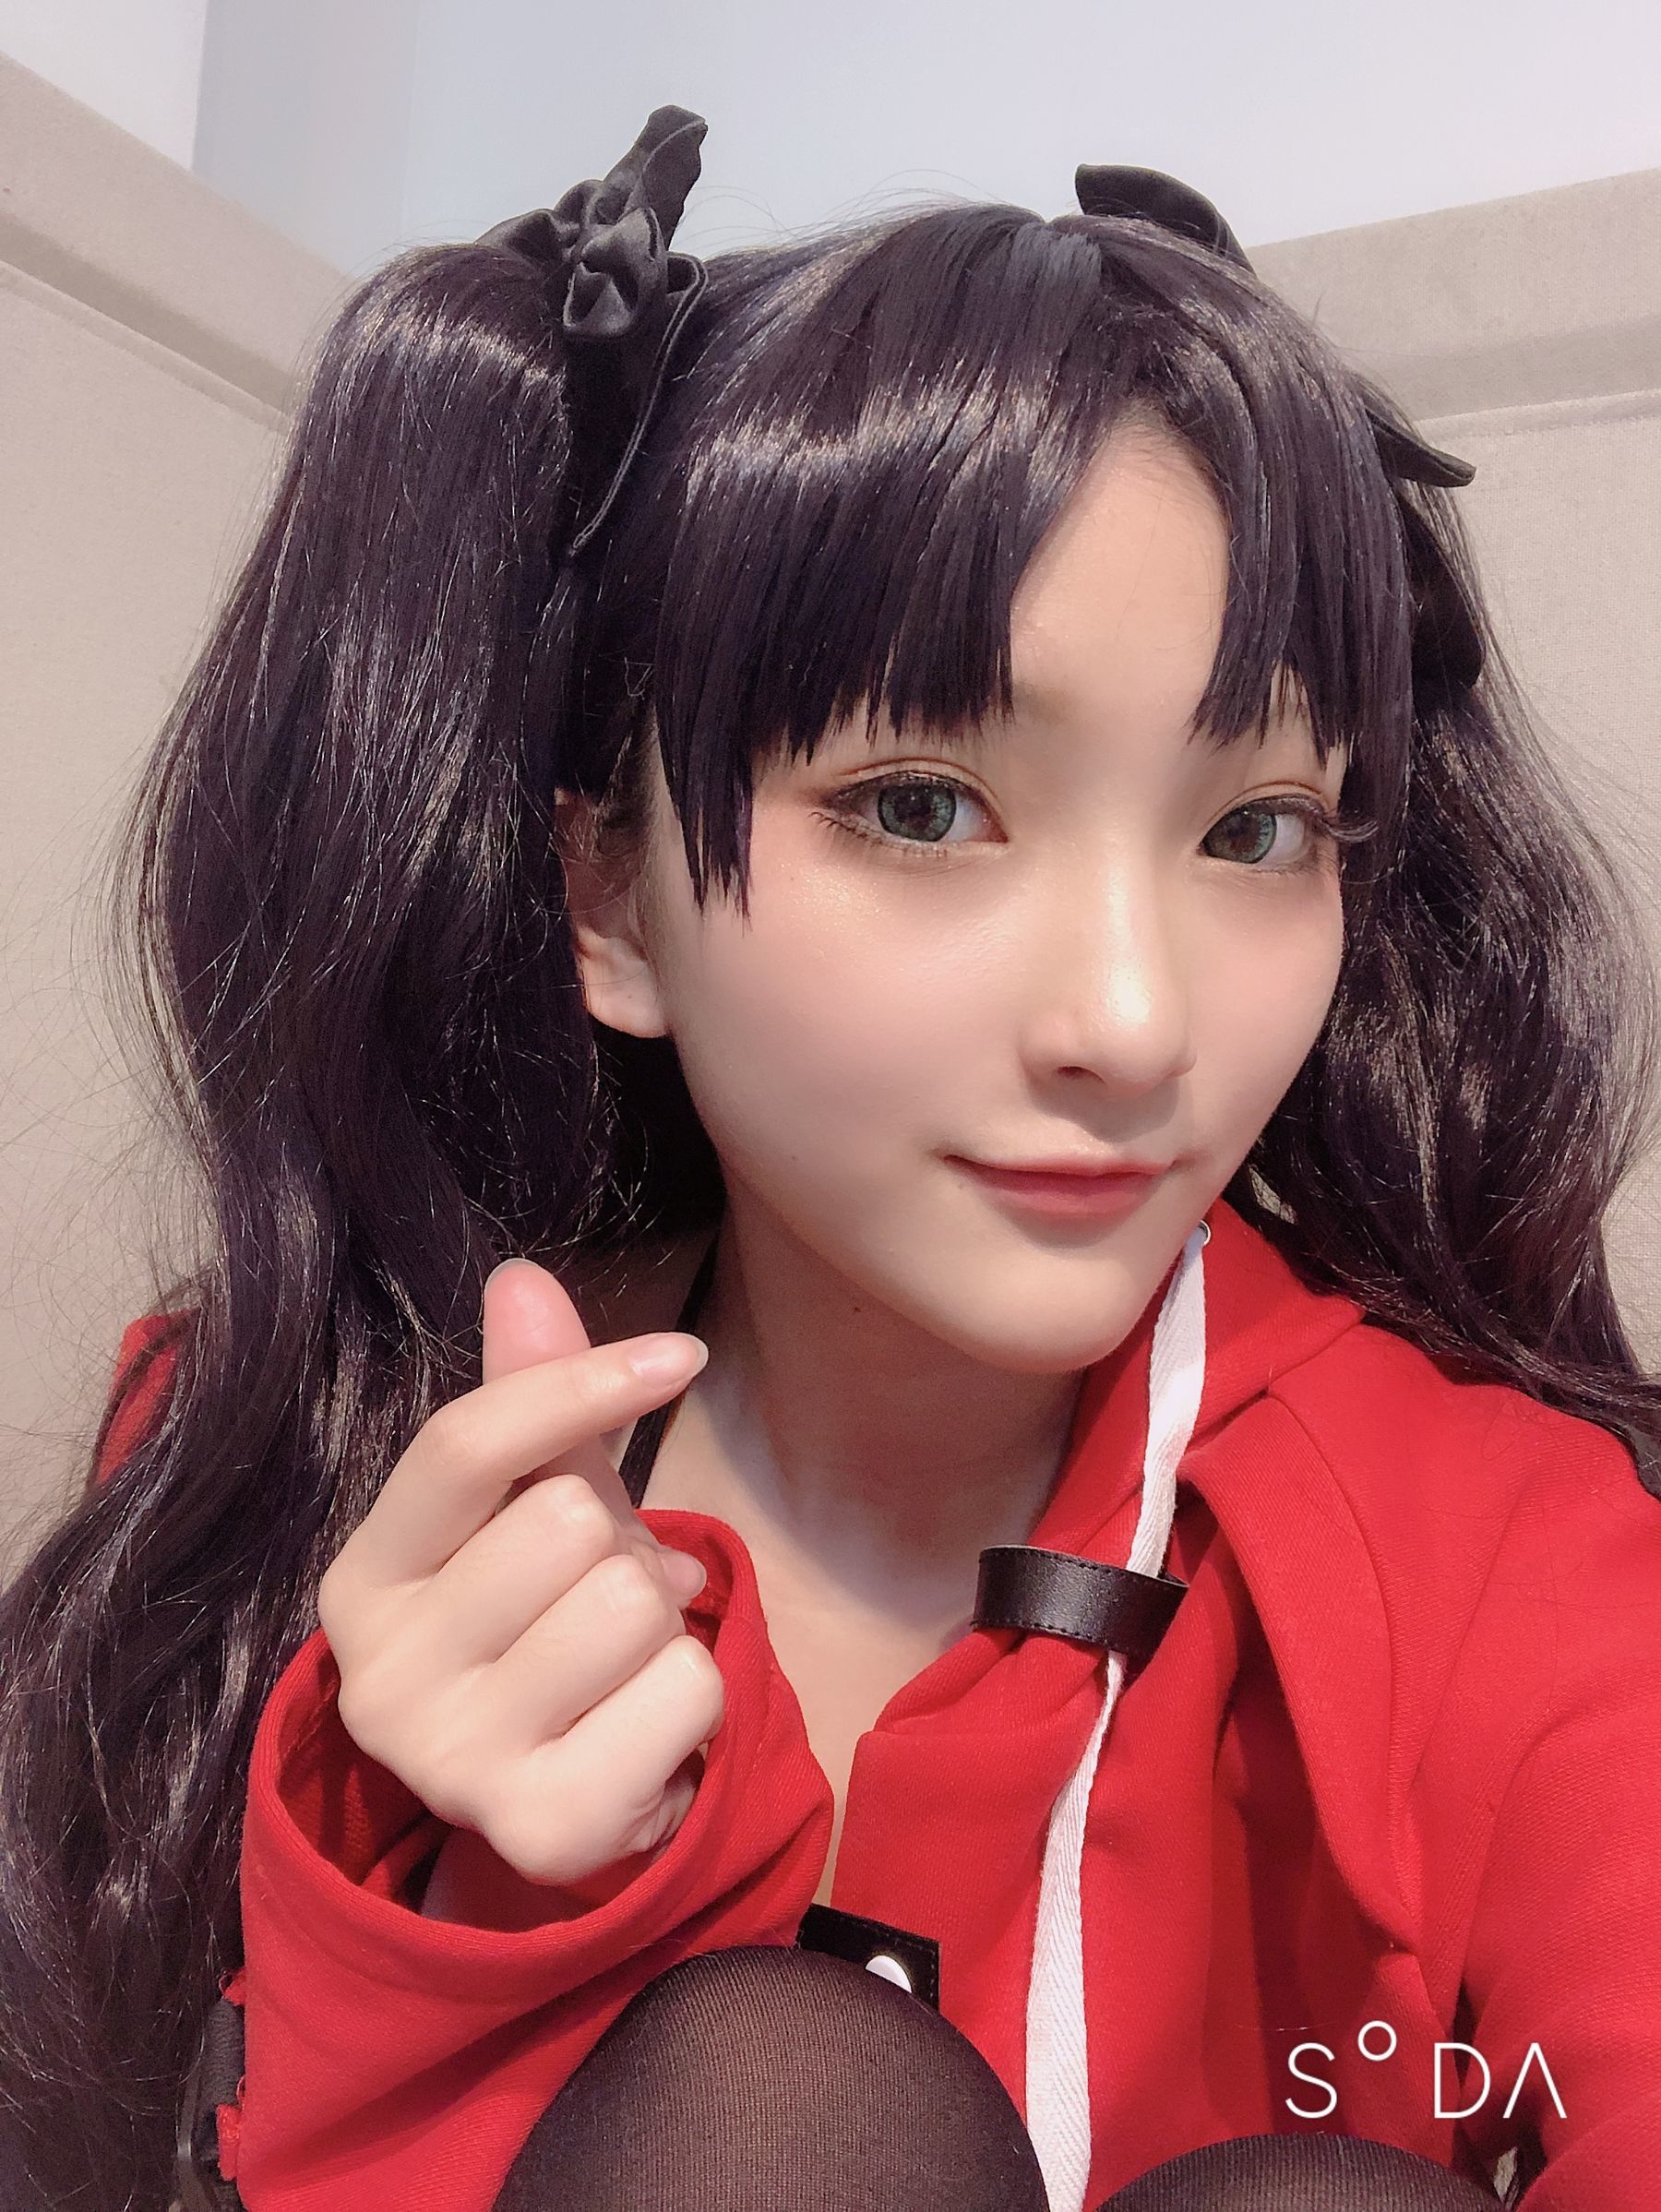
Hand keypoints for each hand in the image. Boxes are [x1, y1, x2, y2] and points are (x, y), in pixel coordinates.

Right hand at [316, 1258, 721, 1902]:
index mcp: (363, 1579)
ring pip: (633, 1605)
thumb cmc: (541, 1627)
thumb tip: (520, 1277)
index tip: (679, 1355)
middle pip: (566, 1523)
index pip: (466, 1445)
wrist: (562, 1798)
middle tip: (602, 1596)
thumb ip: (529, 1399)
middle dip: (619, 1547)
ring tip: (621, 1664)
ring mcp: (455, 1763)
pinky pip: (685, 1692)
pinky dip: (696, 1695)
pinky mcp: (543, 1828)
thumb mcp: (528, 1506)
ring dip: (662, 1622)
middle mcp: (382, 1678)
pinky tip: (644, 1728)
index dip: (582, 1382)